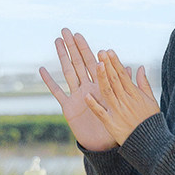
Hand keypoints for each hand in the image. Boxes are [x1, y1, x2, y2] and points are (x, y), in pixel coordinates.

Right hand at [39, 29, 116, 152]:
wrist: (104, 144)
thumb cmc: (115, 124)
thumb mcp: (121, 102)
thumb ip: (124, 84)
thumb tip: (132, 67)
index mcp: (99, 85)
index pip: (92, 62)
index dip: (85, 48)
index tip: (79, 35)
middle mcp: (87, 87)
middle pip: (78, 62)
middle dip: (72, 47)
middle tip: (65, 30)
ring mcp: (76, 96)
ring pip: (68, 72)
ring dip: (62, 57)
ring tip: (56, 42)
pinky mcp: (68, 107)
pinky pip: (58, 92)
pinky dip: (50, 82)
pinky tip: (42, 70)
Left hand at [86, 49, 160, 146]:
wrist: (150, 143)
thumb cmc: (150, 120)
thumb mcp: (151, 101)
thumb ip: (144, 84)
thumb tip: (140, 67)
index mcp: (134, 95)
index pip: (123, 75)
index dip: (115, 63)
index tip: (109, 51)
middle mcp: (125, 101)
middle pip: (114, 80)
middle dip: (107, 65)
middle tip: (100, 52)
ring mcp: (117, 112)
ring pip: (108, 92)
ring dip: (102, 79)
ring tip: (96, 65)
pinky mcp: (111, 124)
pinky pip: (101, 113)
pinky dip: (94, 105)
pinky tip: (87, 95)